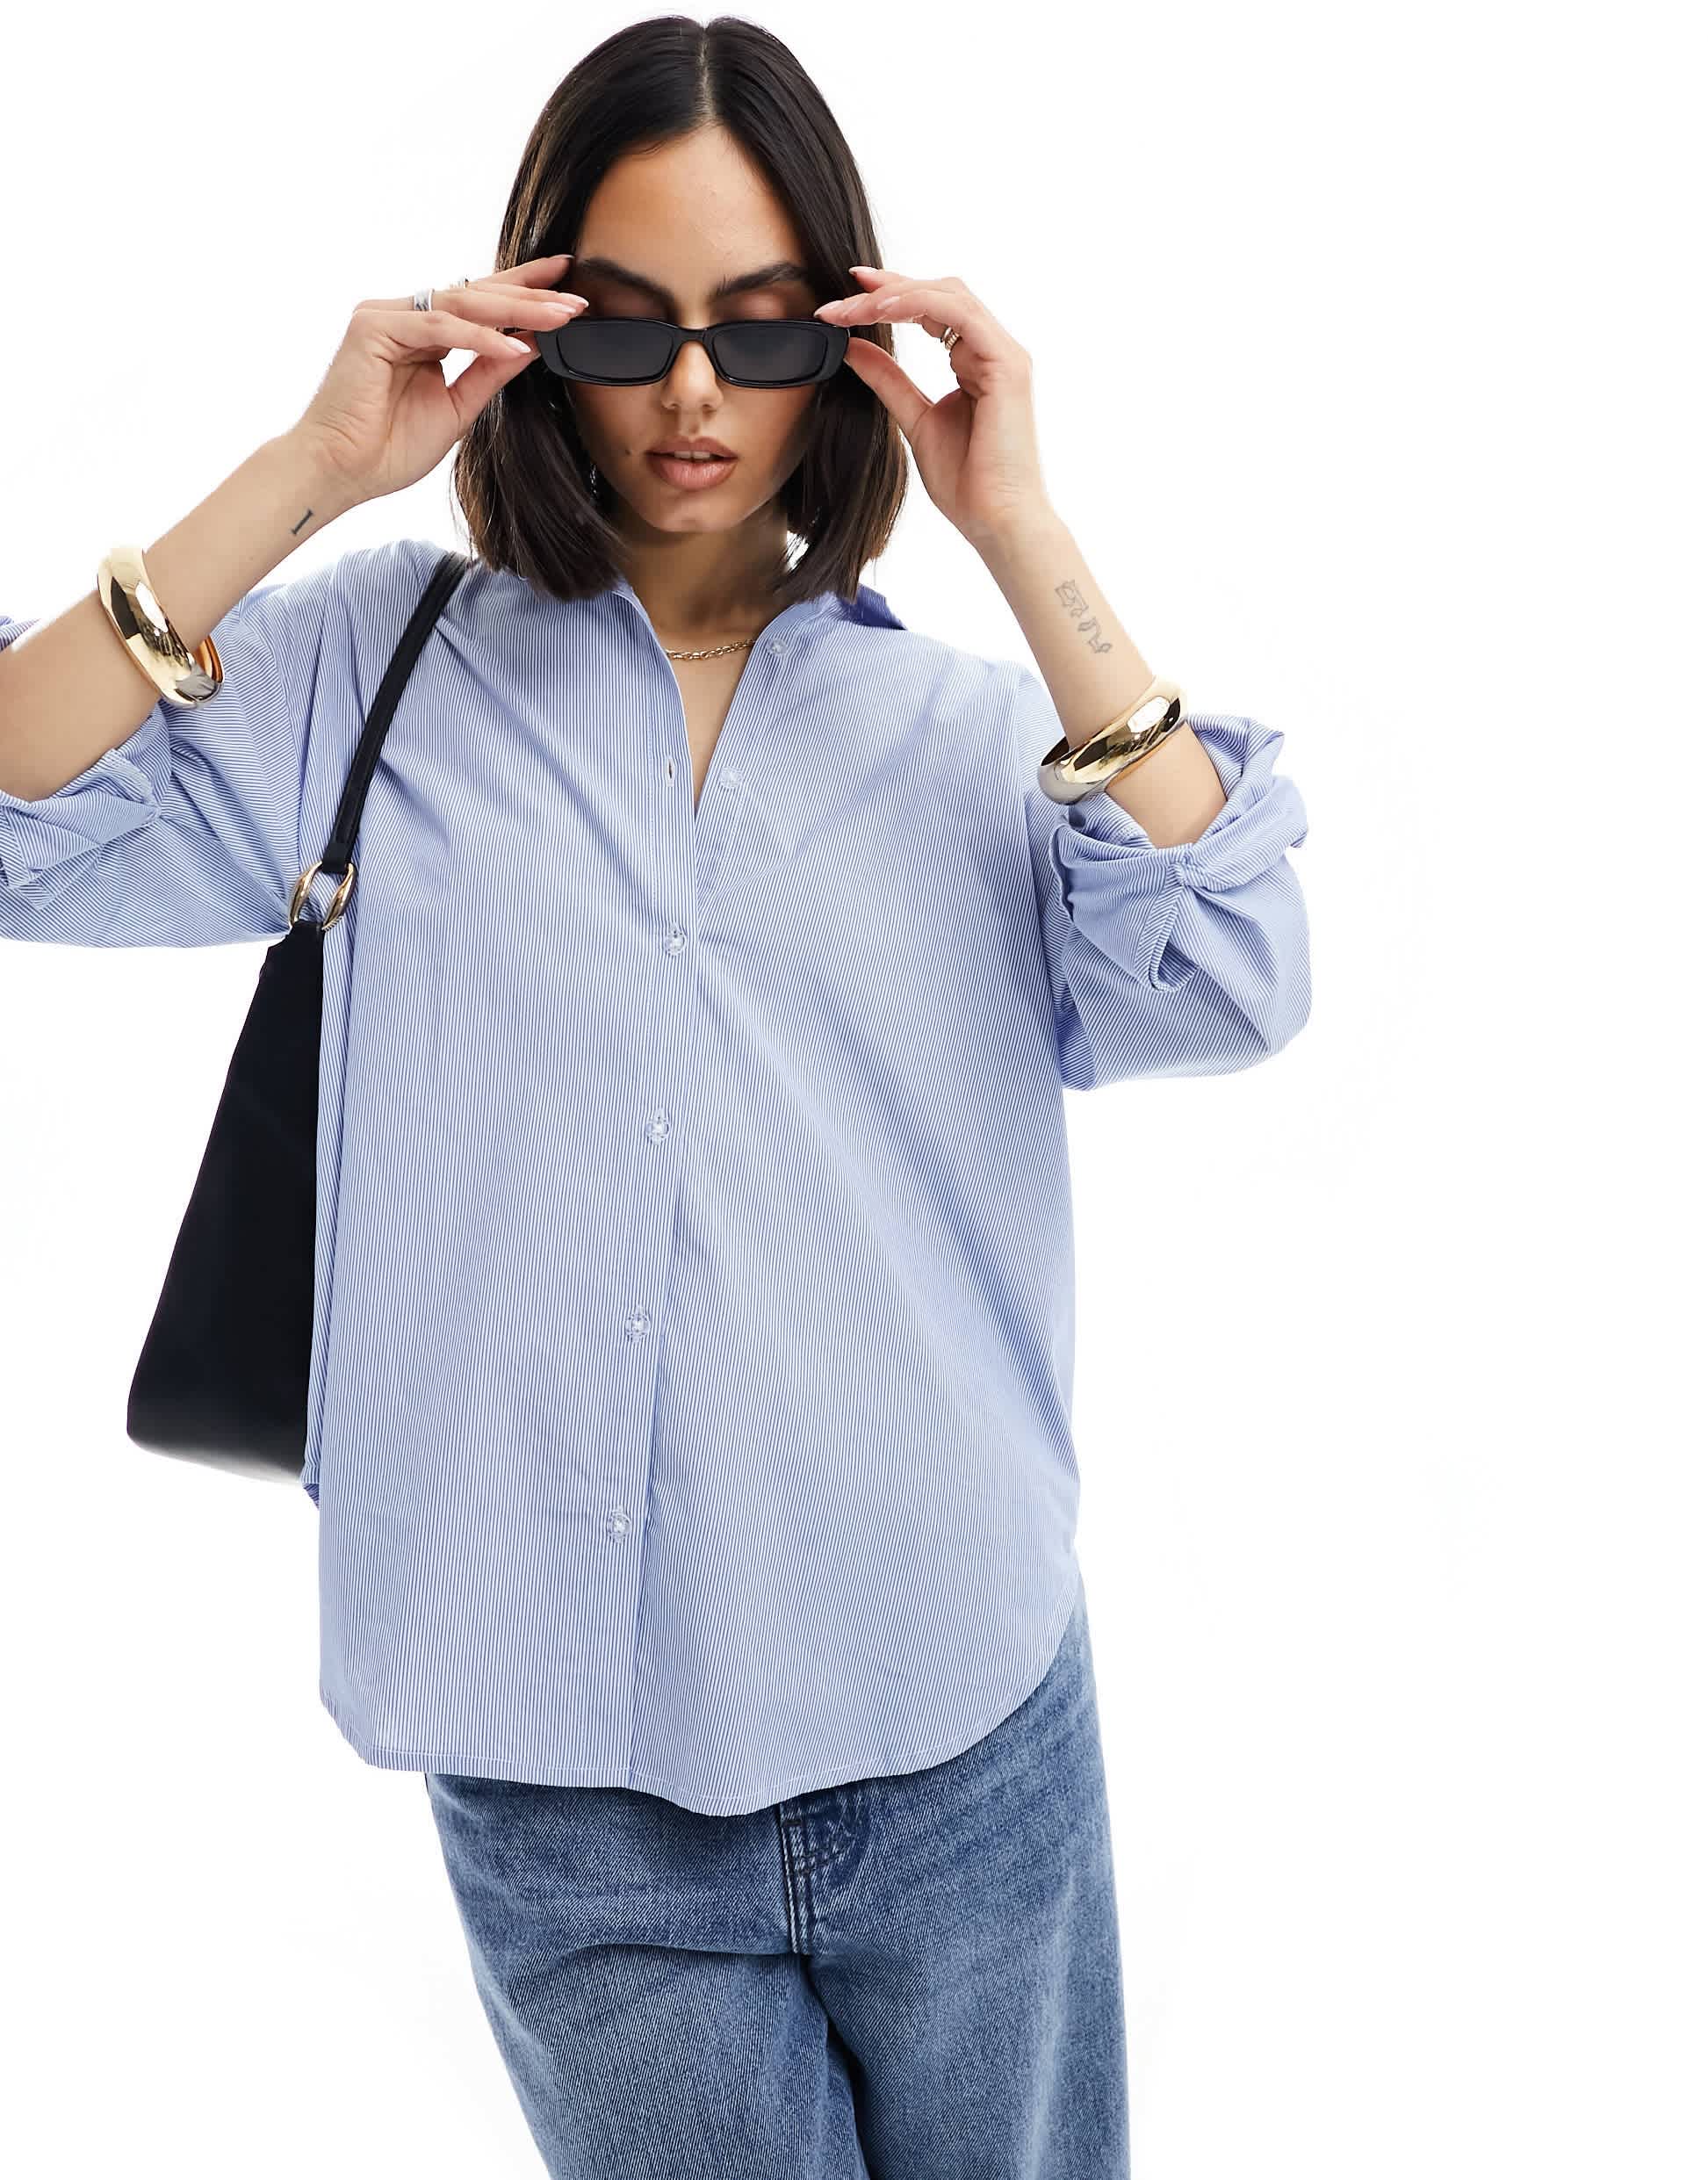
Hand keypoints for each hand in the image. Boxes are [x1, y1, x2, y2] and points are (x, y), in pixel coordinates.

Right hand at [288, 253, 589, 506]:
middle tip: (577, 299)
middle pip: (477, 294)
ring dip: (516, 309)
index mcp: (424, 334)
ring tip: (560, 316)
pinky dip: (477, 336)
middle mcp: (404, 316)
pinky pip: (437, 327)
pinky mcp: (372, 327)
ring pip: (462, 303)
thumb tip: (530, 345)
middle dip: (531, 296)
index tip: (568, 287)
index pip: (482, 304)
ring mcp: (385, 316)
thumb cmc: (389, 448)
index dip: (525, 292)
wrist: (341, 473)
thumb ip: (489, 373)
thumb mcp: (458, 409)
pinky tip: (514, 344)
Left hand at [813, 265, 1051, 549]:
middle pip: (940, 291)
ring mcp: (1003, 354)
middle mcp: (993, 350)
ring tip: (853, 305)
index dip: (890, 296)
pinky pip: (960, 314)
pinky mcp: (1007, 364)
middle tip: (841, 295)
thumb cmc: (966, 483)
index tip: (846, 298)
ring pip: (948, 295)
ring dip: (896, 294)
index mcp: (975, 361)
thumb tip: (852, 347)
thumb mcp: (914, 420)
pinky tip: (883, 310)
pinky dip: (919, 304)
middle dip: (888, 287)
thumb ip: (888, 380)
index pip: (932, 309)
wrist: (996, 521)